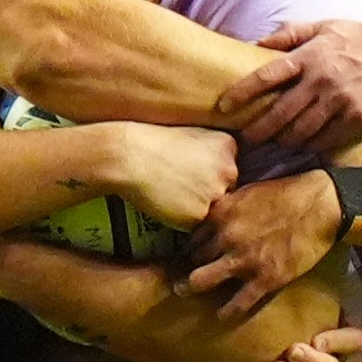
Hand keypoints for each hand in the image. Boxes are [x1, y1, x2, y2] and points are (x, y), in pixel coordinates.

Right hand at [111, 124, 239, 229]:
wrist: (130, 156)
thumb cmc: (155, 145)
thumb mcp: (194, 137)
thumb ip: (214, 156)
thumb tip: (223, 177)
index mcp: (230, 147)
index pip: (231, 172)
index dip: (211, 177)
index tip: (192, 174)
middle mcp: (229, 170)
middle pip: (227, 193)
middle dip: (209, 194)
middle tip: (183, 186)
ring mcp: (217, 193)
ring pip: (215, 211)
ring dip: (199, 208)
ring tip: (175, 193)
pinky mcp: (201, 214)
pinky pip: (198, 224)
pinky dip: (185, 220)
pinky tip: (169, 204)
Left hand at [180, 170, 339, 319]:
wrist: (321, 206)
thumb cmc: (288, 194)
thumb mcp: (249, 191)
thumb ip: (227, 207)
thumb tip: (213, 217)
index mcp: (222, 213)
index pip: (192, 235)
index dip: (190, 245)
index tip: (189, 252)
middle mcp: (226, 237)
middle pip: (194, 258)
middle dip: (190, 265)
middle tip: (185, 272)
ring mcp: (244, 260)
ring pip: (202, 281)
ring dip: (190, 288)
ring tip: (183, 293)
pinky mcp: (265, 279)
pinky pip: (237, 302)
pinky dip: (226, 311)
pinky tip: (221, 315)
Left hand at [217, 19, 361, 149]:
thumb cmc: (360, 38)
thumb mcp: (325, 27)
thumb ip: (290, 34)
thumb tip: (256, 43)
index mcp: (309, 56)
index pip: (266, 76)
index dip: (241, 93)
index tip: (223, 107)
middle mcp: (321, 80)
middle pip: (279, 112)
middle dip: (257, 129)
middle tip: (246, 138)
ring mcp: (339, 102)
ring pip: (299, 131)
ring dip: (282, 140)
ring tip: (274, 142)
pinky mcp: (356, 119)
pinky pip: (324, 139)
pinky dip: (309, 144)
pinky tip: (302, 144)